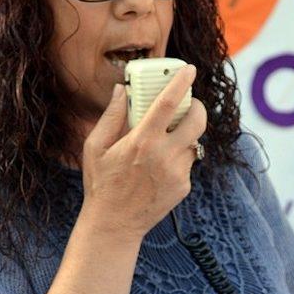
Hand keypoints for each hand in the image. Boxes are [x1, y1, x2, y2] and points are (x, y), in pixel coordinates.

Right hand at [81, 65, 206, 240]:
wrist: (114, 224)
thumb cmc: (101, 183)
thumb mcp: (95, 147)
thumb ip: (110, 116)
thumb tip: (121, 90)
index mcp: (142, 141)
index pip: (168, 103)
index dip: (181, 82)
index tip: (189, 69)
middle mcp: (164, 155)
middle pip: (197, 120)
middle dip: (198, 107)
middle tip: (190, 104)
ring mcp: (178, 173)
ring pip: (193, 142)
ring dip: (184, 135)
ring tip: (165, 140)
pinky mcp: (184, 187)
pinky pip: (187, 162)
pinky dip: (178, 157)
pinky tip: (158, 167)